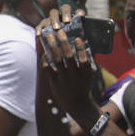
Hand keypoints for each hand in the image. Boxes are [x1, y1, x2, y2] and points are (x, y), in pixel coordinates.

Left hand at [36, 6, 98, 123]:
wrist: (76, 104)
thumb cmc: (84, 85)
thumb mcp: (89, 75)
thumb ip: (88, 61)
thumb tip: (86, 43)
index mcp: (85, 74)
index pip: (84, 59)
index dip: (81, 49)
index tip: (78, 39)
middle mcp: (74, 76)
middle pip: (68, 57)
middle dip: (63, 43)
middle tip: (60, 31)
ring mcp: (63, 79)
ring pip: (56, 60)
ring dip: (53, 46)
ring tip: (50, 36)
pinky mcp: (54, 82)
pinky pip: (47, 68)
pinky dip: (46, 59)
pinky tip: (45, 51)